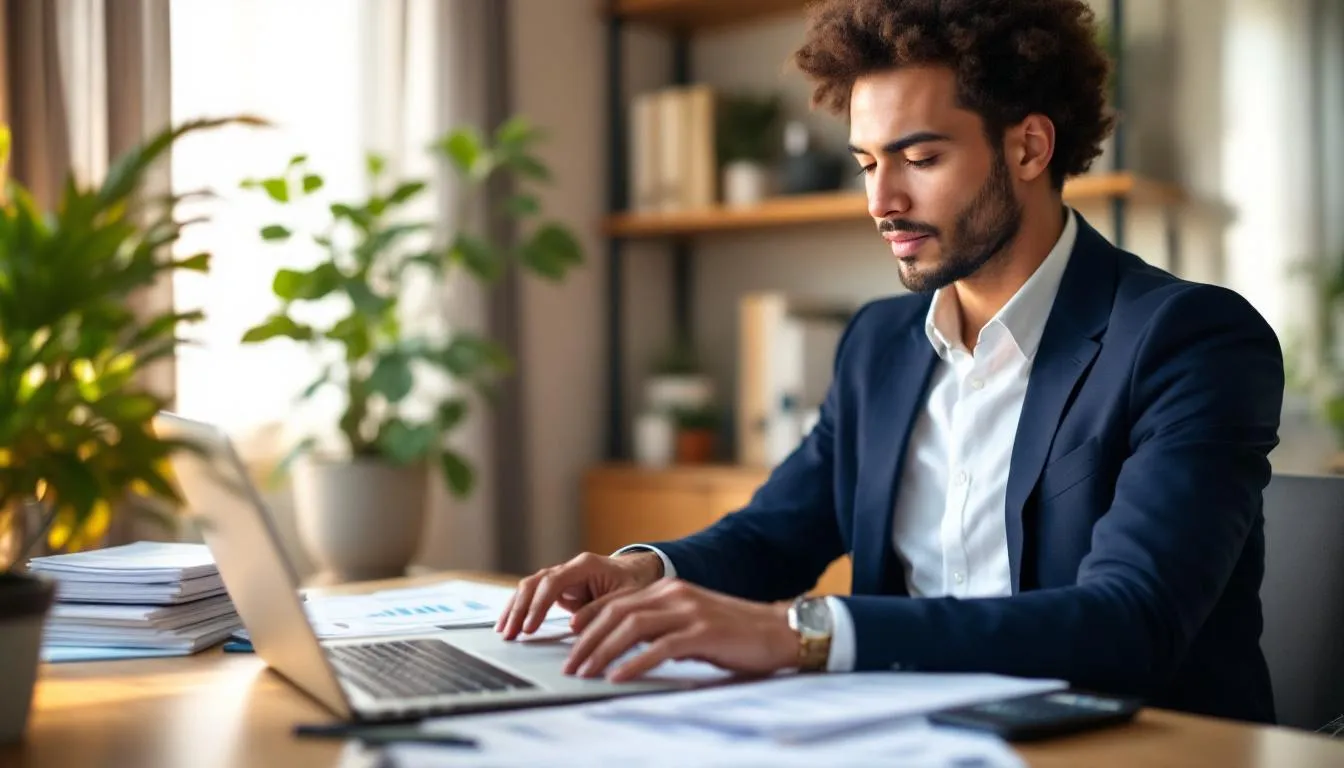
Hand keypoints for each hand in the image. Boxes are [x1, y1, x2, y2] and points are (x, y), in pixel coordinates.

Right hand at [495, 551, 663, 639]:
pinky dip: (521, 610)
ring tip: (503, 631)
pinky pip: (534, 596)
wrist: (639, 573)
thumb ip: (601, 609)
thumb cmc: (635, 584)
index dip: (539, 605)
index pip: (553, 581)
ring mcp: (562, 577)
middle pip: (535, 583)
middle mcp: (570, 568)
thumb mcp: (627, 598)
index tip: (529, 627)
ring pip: (530, 588)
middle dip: (519, 608)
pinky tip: (510, 624)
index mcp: (586, 565)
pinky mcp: (559, 589)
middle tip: (509, 633)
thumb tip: (574, 626)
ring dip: (515, 609)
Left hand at [563, 579, 798, 681]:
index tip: (569, 639)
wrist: (779, 632)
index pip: (617, 600)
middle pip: (617, 613)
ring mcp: (689, 611)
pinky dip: (634, 663)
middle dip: (587, 640)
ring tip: (586, 673)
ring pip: (632, 627)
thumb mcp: (692, 623)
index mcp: (670, 588)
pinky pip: (659, 647)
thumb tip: (627, 647)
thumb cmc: (735, 634)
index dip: (589, 619)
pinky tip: (618, 677)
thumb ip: (662, 628)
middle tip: (570, 664)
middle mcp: (675, 593)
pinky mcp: (703, 632)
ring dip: (603, 651)